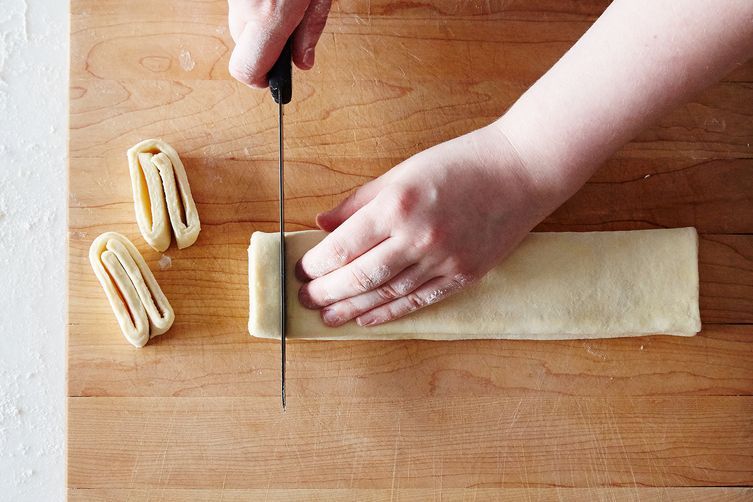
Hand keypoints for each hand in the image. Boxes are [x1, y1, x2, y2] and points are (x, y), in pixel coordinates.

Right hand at [227, 0, 330, 86]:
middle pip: (243, 47)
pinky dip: (254, 6)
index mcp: (270, 12)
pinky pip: (239, 7)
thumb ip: (311, 28)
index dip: (259, 80)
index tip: (273, 79)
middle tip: (288, 30)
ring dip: (258, 23)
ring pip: (240, 25)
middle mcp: (245, 5)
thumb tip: (304, 61)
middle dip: (264, 45)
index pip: (248, 69)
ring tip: (282, 3)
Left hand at [295, 125, 558, 326]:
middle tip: (305, 299)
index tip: (302, 271)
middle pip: (359, 277)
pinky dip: (389, 313)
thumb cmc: (462, 162)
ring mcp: (444, 260)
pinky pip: (419, 301)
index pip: (343, 247)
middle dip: (326, 292)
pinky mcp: (465, 274)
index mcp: (397, 205)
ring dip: (351, 309)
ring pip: (386, 294)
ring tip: (328, 317)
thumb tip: (322, 225)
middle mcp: (418, 237)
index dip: (317, 265)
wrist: (523, 169)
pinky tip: (367, 319)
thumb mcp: (403, 171)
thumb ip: (359, 201)